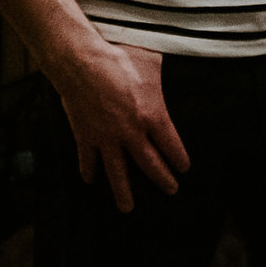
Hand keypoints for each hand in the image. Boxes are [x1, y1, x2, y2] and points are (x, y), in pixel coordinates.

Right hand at [55, 42, 188, 213]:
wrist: (82, 62)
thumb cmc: (120, 57)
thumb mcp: (152, 62)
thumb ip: (161, 74)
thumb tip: (170, 64)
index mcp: (153, 115)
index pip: (171, 145)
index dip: (178, 159)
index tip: (183, 169)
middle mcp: (131, 132)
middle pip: (149, 164)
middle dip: (161, 179)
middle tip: (170, 190)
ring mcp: (106, 137)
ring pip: (117, 172)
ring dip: (123, 192)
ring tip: (128, 209)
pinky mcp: (85, 135)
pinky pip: (87, 159)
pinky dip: (88, 171)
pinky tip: (90, 180)